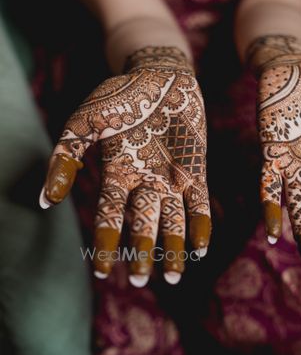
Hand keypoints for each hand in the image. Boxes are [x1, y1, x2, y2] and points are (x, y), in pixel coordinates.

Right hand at [40, 46, 210, 285]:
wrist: (160, 73)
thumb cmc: (119, 95)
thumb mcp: (83, 121)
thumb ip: (65, 157)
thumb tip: (46, 199)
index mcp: (116, 172)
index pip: (108, 215)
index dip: (105, 243)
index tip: (102, 272)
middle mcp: (144, 181)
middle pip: (142, 224)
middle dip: (141, 252)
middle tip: (138, 281)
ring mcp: (171, 176)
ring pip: (172, 220)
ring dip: (172, 248)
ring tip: (173, 277)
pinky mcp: (196, 168)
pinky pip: (200, 202)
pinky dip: (200, 224)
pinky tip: (201, 248)